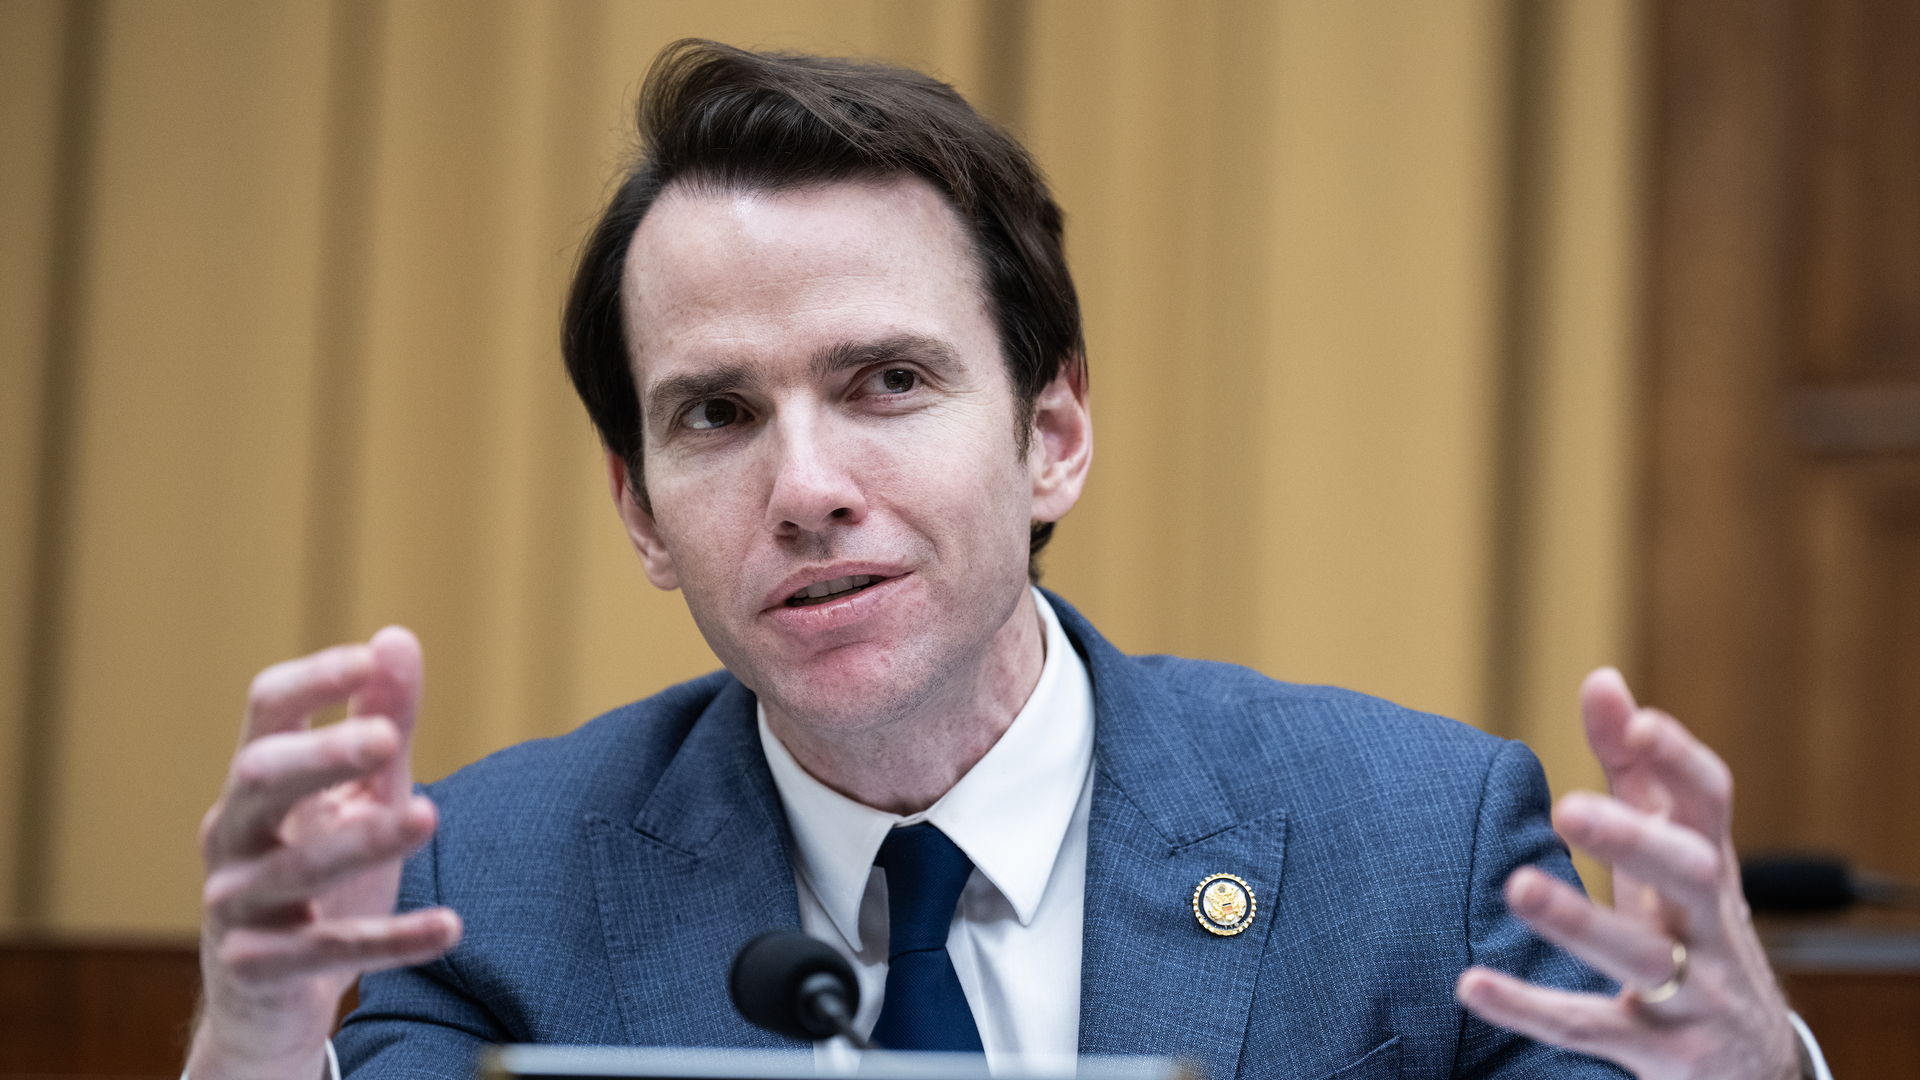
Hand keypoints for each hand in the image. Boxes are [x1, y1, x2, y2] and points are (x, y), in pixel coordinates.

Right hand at [186, 627, 462, 1079]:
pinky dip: (391, 939)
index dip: (311, 682)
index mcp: (255, 782)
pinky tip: (451, 927)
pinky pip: (326, 950)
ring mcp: (236, 904)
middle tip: (388, 740)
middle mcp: (231, 834)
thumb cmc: (321, 872)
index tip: (367, 659)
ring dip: (365, 840)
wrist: (269, 997)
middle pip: (260, 778)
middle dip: (322, 757)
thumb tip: (397, 637)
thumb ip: (382, 719)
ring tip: (429, 815)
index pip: (265, 712)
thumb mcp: (360, 793)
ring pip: (296, 867)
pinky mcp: (256, 968)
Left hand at [1455, 668, 1801, 1078]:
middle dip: (1637, 840)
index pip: (1712, 804)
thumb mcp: (1672, 852)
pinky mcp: (1661, 1053)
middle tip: (1570, 808)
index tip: (1638, 722)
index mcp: (1710, 867)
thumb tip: (1602, 678)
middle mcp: (1712, 926)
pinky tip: (1470, 984)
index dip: (1680, 761)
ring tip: (1516, 886)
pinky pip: (1592, 1031)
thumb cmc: (1692, 927)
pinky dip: (1531, 1010)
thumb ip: (1636, 769)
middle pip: (1691, 876)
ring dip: (1581, 921)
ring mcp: (1693, 993)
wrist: (1754, 1064)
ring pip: (1645, 956)